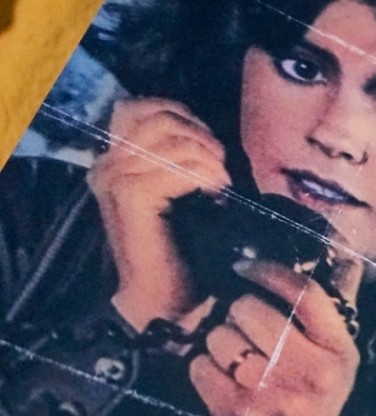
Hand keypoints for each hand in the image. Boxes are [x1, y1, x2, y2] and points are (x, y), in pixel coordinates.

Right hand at [87, 98, 230, 329]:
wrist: (165, 300)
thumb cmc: (181, 251)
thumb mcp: (180, 193)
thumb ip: (179, 159)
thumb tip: (206, 134)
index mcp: (113, 161)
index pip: (139, 107)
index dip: (183, 116)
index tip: (210, 147)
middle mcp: (106, 165)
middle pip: (160, 117)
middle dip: (203, 138)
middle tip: (221, 171)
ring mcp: (114, 180)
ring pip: (173, 140)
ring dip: (209, 159)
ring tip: (219, 187)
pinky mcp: (131, 197)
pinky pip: (178, 168)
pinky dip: (207, 176)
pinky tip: (215, 197)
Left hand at [189, 256, 363, 415]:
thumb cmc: (308, 407)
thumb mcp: (336, 363)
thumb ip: (335, 310)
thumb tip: (345, 256)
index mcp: (340, 354)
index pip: (305, 293)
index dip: (269, 271)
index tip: (246, 266)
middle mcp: (312, 373)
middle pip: (252, 309)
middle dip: (237, 316)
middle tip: (244, 332)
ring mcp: (272, 393)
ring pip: (222, 335)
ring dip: (218, 345)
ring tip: (236, 364)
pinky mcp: (236, 411)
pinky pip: (201, 364)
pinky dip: (202, 371)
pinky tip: (222, 385)